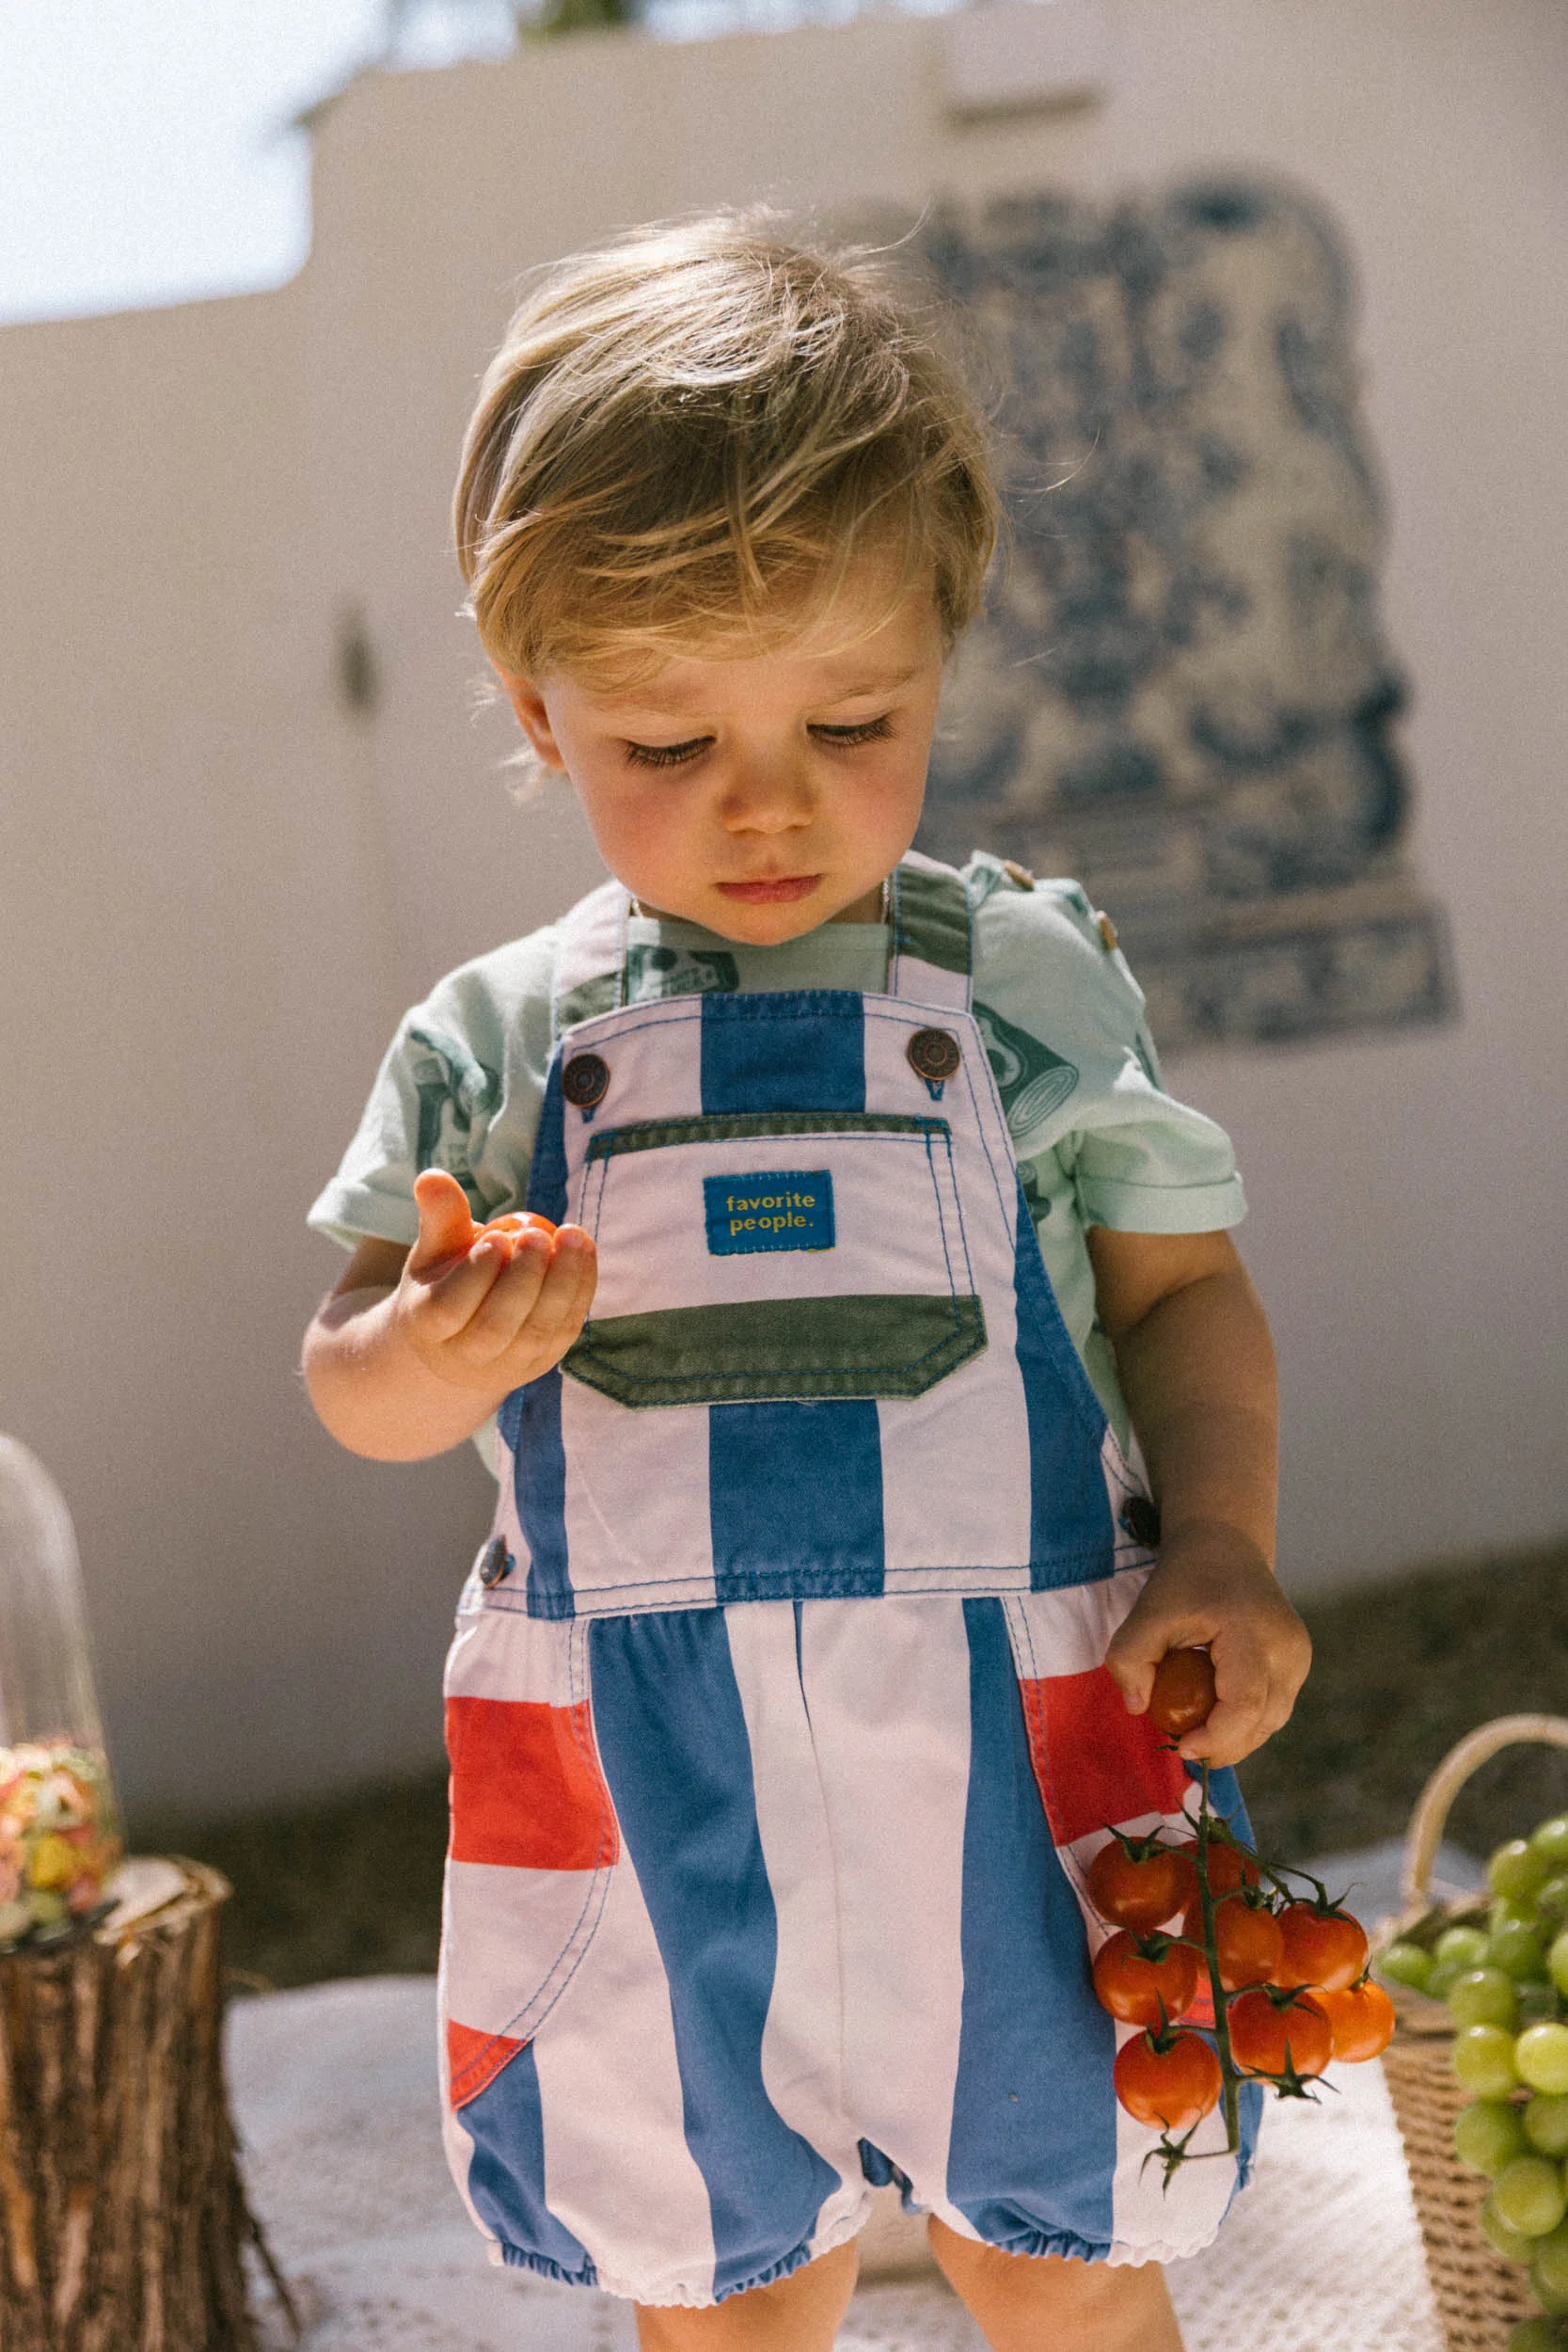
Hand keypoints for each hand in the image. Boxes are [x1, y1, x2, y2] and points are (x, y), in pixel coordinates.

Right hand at [393, 1169, 596, 1397]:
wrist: (461, 1338)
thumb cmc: (444, 1280)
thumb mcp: (434, 1250)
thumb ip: (439, 1217)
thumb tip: (432, 1176)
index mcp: (426, 1328)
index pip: (449, 1308)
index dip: (476, 1275)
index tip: (499, 1237)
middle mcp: (464, 1357)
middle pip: (496, 1326)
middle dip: (524, 1279)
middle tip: (539, 1234)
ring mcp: (506, 1367)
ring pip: (537, 1332)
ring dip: (562, 1284)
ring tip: (572, 1237)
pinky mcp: (541, 1365)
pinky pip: (565, 1330)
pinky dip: (581, 1291)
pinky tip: (586, 1251)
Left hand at [1104, 1523, 1310, 1768]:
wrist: (1224, 1545)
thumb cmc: (1185, 1578)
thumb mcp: (1147, 1610)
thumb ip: (1130, 1657)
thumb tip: (1138, 1708)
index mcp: (1254, 1632)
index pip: (1245, 1704)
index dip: (1216, 1737)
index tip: (1180, 1745)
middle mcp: (1289, 1648)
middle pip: (1263, 1721)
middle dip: (1223, 1745)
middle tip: (1182, 1744)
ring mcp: (1299, 1657)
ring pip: (1271, 1720)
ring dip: (1235, 1736)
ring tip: (1196, 1728)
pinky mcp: (1298, 1663)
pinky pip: (1273, 1707)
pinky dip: (1245, 1719)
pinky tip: (1214, 1713)